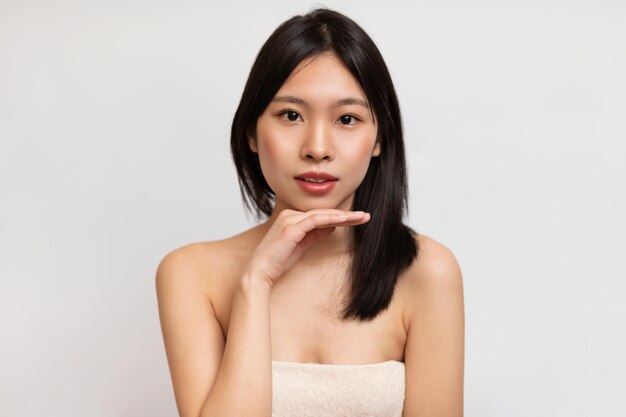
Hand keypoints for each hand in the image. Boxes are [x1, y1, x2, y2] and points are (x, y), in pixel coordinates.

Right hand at [246, 209, 369, 287]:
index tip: (358, 219)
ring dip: (343, 216)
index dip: (341, 217)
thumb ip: (316, 234)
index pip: (321, 215)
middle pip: (324, 212)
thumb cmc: (279, 261)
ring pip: (322, 214)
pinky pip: (315, 220)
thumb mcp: (302, 246)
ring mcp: (289, 219)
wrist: (260, 272)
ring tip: (360, 218)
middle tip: (365, 216)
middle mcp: (290, 215)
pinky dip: (331, 219)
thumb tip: (332, 226)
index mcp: (292, 218)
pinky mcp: (291, 227)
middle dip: (346, 215)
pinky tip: (345, 220)